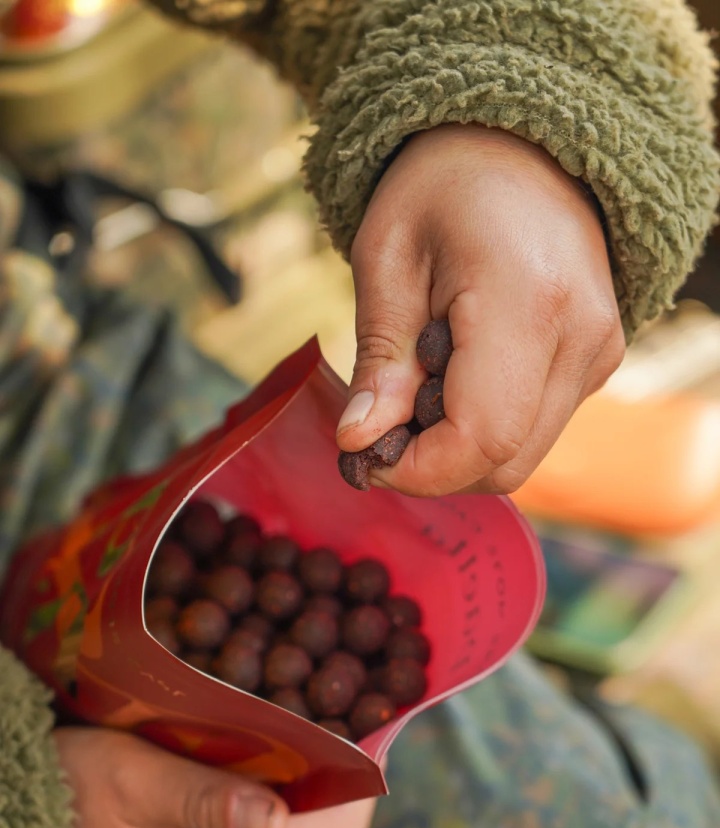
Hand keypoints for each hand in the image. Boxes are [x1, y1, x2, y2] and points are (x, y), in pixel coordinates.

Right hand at [55, 727, 374, 827]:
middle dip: (332, 777)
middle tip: (327, 708)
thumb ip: (206, 802)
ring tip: (290, 725)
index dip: (362, 780)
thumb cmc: (68, 790)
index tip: (361, 723)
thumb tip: (277, 823)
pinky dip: (262, 802)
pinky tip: (244, 759)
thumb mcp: (134, 780)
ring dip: (297, 788)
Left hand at [338, 124, 624, 495]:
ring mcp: (600, 353)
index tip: (365, 453)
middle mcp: (583, 337)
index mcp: (528, 301)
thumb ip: (379, 359)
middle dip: (432, 465)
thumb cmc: (442, 186)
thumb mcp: (386, 258)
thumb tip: (359, 441)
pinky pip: (534, 430)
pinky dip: (484, 427)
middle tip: (382, 419)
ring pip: (521, 458)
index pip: (482, 439)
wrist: (524, 144)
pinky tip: (455, 375)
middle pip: (504, 463)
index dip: (418, 469)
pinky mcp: (598, 363)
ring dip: (456, 447)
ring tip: (419, 381)